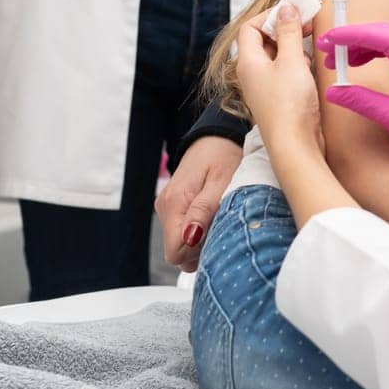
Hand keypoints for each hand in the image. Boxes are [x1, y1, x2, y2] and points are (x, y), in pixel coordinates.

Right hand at [156, 136, 243, 269]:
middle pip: (178, 252)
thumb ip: (204, 210)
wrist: (217, 136)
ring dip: (202, 239)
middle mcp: (165, 208)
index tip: (218, 235)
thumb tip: (190, 238)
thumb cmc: (224, 155)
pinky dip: (200, 230)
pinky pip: (184, 231)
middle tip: (223, 223)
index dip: (198, 252)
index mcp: (174, 203)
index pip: (175, 252)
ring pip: (181, 244)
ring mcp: (167, 208)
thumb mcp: (221, 181)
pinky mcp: (173, 207)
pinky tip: (213, 214)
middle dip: (201, 248)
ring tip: (219, 215)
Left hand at [236, 3, 324, 161]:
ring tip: (309, 50)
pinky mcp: (278, 98)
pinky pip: (285, 72)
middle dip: (285, 30)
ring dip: (293, 48)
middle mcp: (252, 74)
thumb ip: (289, 32)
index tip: (292, 11)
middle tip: (307, 23)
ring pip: (277, 56)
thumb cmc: (288, 107)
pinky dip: (297, 65)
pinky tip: (310, 70)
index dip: (270, 15)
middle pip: (264, 40)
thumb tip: (286, 9)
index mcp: (248, 62)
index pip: (251, 27)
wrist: (295, 146)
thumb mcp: (291, 61)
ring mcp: (264, 87)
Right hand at [316, 21, 388, 217]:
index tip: (329, 39)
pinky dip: (372, 58)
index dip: (354, 35)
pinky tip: (357, 68)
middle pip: (386, 35)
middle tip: (327, 48)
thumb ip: (365, 103)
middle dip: (354, 39)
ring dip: (361, 48)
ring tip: (337, 62)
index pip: (386, 38)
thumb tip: (334, 90)